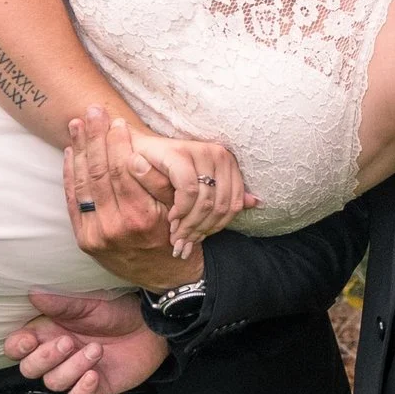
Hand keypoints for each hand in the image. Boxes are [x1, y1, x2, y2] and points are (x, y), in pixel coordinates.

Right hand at [1, 288, 167, 393]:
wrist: (150, 326)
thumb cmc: (117, 311)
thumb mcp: (88, 304)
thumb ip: (60, 303)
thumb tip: (33, 292)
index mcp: (49, 332)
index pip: (18, 348)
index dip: (17, 348)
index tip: (30, 340)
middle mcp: (58, 355)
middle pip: (29, 369)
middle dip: (45, 358)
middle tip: (69, 342)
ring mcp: (74, 373)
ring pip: (53, 383)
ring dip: (72, 368)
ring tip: (96, 350)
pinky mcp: (93, 388)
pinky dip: (81, 390)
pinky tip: (95, 374)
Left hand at [63, 109, 202, 292]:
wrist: (163, 275)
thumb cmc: (172, 234)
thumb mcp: (176, 209)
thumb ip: (159, 183)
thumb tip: (137, 157)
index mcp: (142, 216)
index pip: (122, 170)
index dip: (117, 143)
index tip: (115, 121)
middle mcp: (116, 226)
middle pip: (99, 173)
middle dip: (94, 139)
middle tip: (91, 112)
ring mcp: (97, 235)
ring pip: (83, 185)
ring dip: (78, 151)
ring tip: (77, 125)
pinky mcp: (85, 240)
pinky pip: (73, 202)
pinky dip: (69, 176)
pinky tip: (71, 153)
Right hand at [125, 128, 257, 257]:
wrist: (138, 152)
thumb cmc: (168, 172)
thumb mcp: (199, 187)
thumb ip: (225, 195)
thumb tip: (255, 203)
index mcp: (228, 163)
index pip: (233, 205)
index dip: (215, 228)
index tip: (197, 239)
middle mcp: (219, 155)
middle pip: (220, 206)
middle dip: (200, 229)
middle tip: (183, 242)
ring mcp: (200, 152)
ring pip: (205, 202)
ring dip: (189, 224)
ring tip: (176, 234)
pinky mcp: (180, 154)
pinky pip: (188, 190)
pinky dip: (180, 209)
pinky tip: (172, 217)